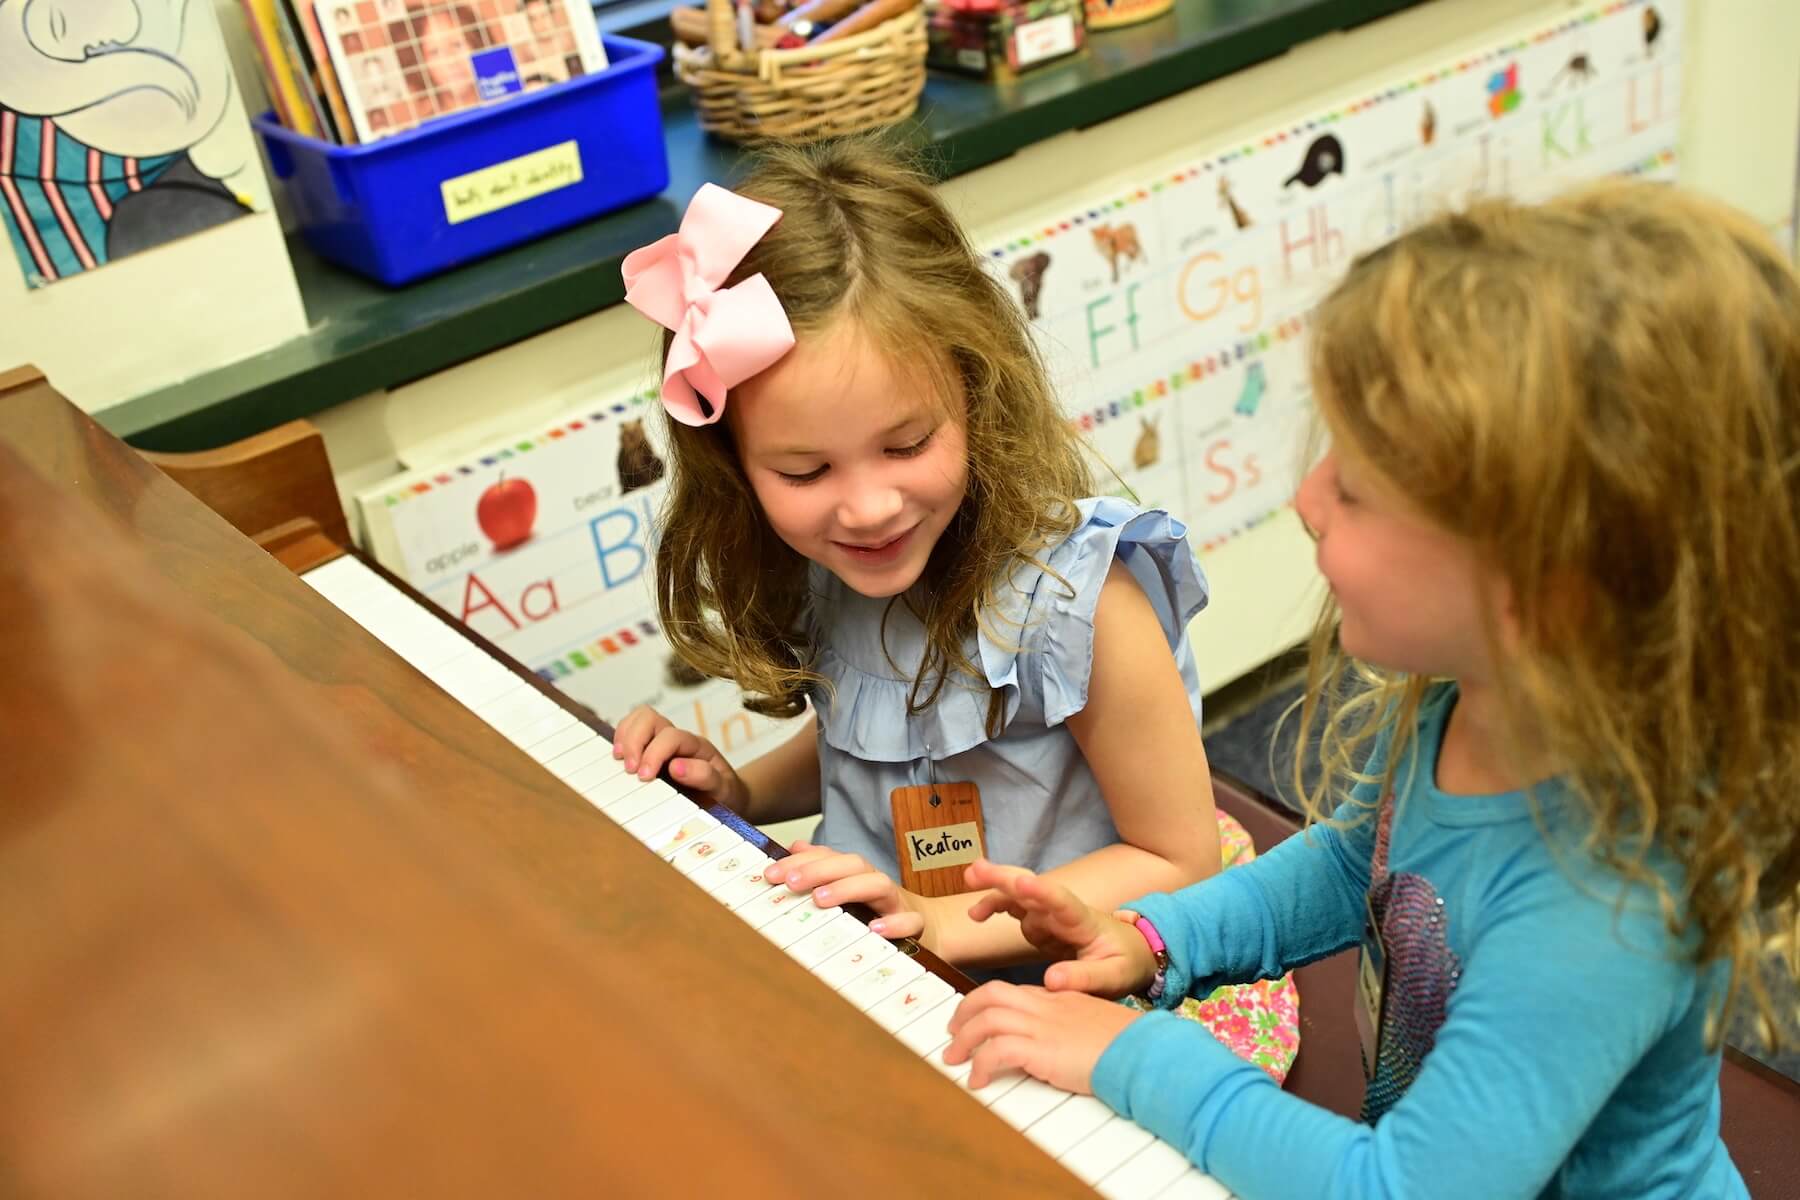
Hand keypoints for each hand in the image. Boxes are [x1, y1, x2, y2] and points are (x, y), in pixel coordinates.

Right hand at [611, 705, 745, 811]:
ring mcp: (662, 740)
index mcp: (696, 746)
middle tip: (630, 769)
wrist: (730, 795)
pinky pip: (632, 730)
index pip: (670, 736)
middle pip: (650, 718)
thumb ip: (705, 777)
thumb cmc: (725, 792)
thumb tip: (676, 767)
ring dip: (625, 736)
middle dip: (634, 741)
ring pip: (639, 718)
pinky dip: (621, 738)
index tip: (644, 776)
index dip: (654, 753)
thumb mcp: (724, 789)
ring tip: (619, 760)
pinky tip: (618, 758)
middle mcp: (678, 738)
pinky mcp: (650, 747)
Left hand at [764, 841, 939, 952]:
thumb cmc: (881, 910)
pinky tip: (874, 930)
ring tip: (821, 900)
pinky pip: (911, 921)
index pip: (829, 858)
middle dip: (820, 870)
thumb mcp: (850, 889)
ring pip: (879, 884)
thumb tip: (793, 847)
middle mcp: (876, 882)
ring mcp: (898, 902)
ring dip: (849, 888)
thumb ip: (823, 868)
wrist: (932, 928)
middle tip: (790, 883)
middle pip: (853, 864)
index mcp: (858, 874)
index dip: (799, 862)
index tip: (770, 874)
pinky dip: (895, 924)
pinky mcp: (917, 925)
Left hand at [942, 982, 1141, 1091]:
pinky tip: (978, 1081)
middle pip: (991, 995)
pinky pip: (997, 1050)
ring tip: (954, 1060)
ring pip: (987, 1019)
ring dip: (964, 1039)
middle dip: (964, 1012)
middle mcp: (1047, 1006)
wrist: (1143, 1050)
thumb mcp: (1096, 1027)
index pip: (1013, 992)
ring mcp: (1043, 1025)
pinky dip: (981, 1065)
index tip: (974, 1019)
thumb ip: (1073, 1027)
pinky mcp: (1042, 1049)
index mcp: (1060, 998)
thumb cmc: (1128, 1044)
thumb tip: (1057, 1045)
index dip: (987, 1004)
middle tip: (952, 1034)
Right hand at [963, 859, 1156, 996]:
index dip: (1041, 892)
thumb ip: (1084, 977)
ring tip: (969, 879)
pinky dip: (995, 906)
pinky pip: (1014, 910)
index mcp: (1083, 922)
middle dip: (1005, 878)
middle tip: (978, 870)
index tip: (1022, 884)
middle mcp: (1062, 912)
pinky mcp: (1040, 922)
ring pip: (1018, 895)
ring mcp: (1049, 915)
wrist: (1132, 952)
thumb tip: (1050, 980)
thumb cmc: (1125, 963)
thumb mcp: (1114, 976)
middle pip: (1032, 889)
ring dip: (994, 887)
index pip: (1062, 902)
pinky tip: (976, 914)